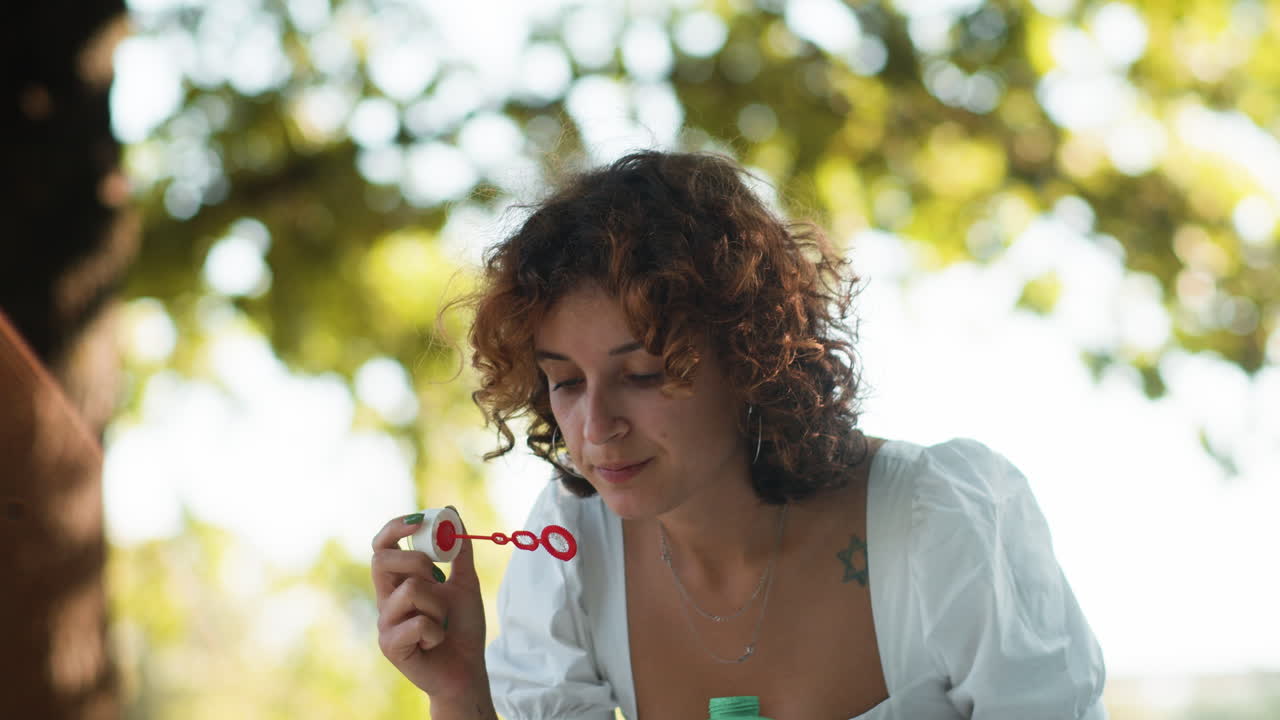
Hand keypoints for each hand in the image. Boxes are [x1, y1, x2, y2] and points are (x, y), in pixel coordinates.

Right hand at [371, 509, 489, 704]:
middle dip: (416, 560)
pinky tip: (436, 642)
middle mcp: (386, 599)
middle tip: (438, 577)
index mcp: (399, 582)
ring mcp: (385, 622)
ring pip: (409, 590)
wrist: (467, 670)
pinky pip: (417, 623)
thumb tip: (452, 512)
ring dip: (438, 605)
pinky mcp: (390, 645)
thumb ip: (459, 551)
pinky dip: (437, 630)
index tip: (419, 520)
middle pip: (381, 559)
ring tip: (442, 622)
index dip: (394, 528)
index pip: (381, 546)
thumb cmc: (462, 628)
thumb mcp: (465, 582)